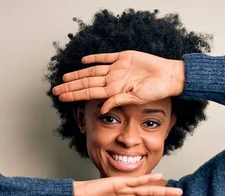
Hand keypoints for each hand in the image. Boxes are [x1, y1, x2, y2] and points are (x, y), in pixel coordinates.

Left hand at [52, 50, 184, 113]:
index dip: (73, 94)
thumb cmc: (157, 91)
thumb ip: (119, 101)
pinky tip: (83, 61)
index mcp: (114, 91)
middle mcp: (113, 80)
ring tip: (64, 78)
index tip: (60, 97)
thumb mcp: (137, 99)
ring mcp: (118, 69)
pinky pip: (106, 58)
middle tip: (54, 90)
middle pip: (86, 82)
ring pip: (92, 71)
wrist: (170, 76)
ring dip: (78, 74)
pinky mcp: (124, 57)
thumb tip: (103, 109)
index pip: (88, 92)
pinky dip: (95, 58)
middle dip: (70, 86)